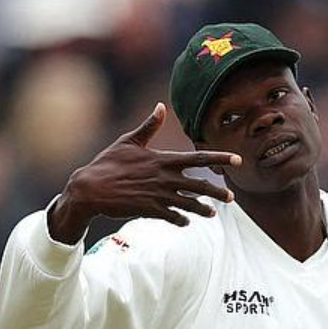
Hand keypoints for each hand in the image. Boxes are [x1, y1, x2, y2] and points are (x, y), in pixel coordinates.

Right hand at [49, 103, 240, 243]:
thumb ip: (148, 126)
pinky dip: (181, 219)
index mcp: (162, 159)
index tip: (238, 160)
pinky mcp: (150, 210)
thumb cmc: (107, 163)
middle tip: (231, 197)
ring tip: (212, 213)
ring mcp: (158, 196)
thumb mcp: (128, 141)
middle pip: (200, 185)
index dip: (220, 159)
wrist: (89, 189)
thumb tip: (160, 106)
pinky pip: (172, 216)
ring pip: (189, 204)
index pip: (198, 158)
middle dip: (218, 192)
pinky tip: (185, 221)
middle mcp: (164, 178)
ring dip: (202, 209)